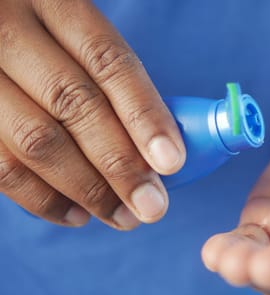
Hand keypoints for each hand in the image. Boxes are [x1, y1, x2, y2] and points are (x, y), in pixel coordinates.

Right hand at [0, 0, 184, 229]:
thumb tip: (159, 147)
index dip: (144, 113)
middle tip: (153, 207)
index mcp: (53, 1)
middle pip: (74, 104)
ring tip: (123, 217)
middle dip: (120, 164)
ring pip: (35, 140)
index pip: (108, 60)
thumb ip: (107, 76)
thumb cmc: (43, 41)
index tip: (172, 161)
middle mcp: (8, 27)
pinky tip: (76, 214)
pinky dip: (41, 198)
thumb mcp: (71, 33)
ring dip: (86, 189)